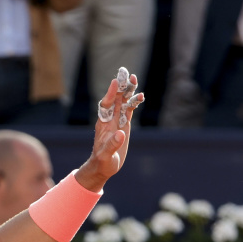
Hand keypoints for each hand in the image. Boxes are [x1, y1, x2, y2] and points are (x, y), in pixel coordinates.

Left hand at [75, 68, 143, 192]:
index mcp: (103, 124)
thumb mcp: (106, 155)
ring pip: (123, 102)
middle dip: (120, 87)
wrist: (104, 166)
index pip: (105, 105)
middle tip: (127, 74)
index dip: (110, 94)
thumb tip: (121, 134)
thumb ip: (113, 145)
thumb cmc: (102, 162)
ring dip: (128, 92)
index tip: (114, 82)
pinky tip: (140, 96)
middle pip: (115, 100)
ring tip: (134, 79)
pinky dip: (134, 103)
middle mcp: (109, 120)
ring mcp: (117, 121)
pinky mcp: (124, 125)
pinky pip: (129, 110)